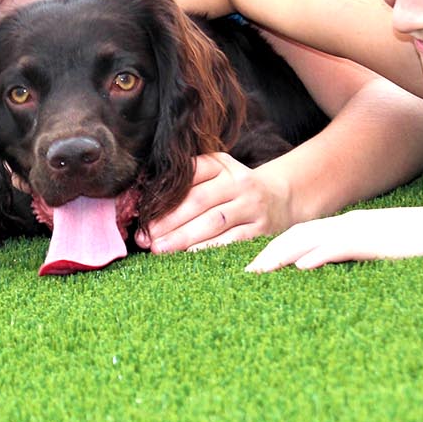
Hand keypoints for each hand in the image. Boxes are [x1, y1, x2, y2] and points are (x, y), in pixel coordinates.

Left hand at [137, 152, 293, 252]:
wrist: (280, 198)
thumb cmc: (233, 190)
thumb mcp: (215, 174)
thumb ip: (187, 182)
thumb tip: (145, 202)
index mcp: (221, 164)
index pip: (188, 176)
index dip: (163, 196)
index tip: (142, 213)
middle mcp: (238, 182)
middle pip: (198, 201)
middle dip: (168, 222)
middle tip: (145, 238)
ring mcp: (251, 206)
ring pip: (213, 222)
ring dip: (183, 238)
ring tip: (159, 249)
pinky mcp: (261, 229)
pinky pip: (231, 241)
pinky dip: (208, 250)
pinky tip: (187, 257)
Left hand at [246, 205, 422, 271]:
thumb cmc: (422, 245)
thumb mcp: (382, 249)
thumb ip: (356, 255)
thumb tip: (330, 270)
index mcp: (349, 226)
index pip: (301, 234)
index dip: (274, 248)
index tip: (254, 266)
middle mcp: (349, 224)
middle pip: (296, 234)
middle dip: (267, 253)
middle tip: (245, 274)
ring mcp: (362, 231)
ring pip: (310, 239)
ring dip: (280, 255)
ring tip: (258, 272)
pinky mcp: (377, 242)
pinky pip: (341, 247)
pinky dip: (318, 255)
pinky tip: (299, 268)